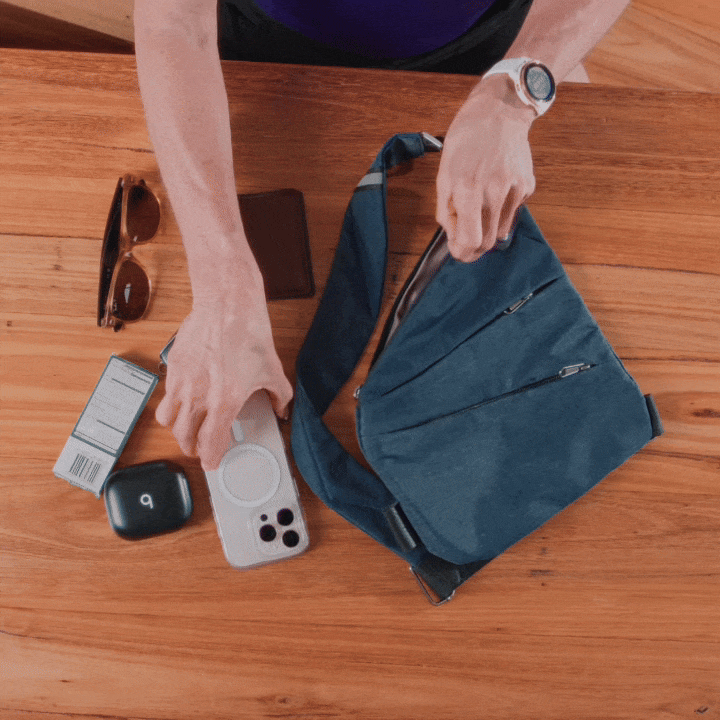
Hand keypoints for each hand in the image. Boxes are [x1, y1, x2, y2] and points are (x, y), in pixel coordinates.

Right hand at [156, 282, 292, 470]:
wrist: (227, 305)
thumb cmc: (249, 335)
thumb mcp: (273, 370)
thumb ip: (280, 396)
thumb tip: (281, 410)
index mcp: (225, 401)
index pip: (210, 443)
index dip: (210, 459)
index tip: (211, 463)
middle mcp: (199, 396)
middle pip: (184, 437)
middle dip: (191, 447)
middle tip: (198, 447)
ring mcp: (182, 382)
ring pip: (167, 420)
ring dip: (177, 428)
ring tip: (187, 426)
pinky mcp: (173, 367)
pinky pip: (165, 395)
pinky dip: (172, 403)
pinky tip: (184, 397)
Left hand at [436, 76, 536, 261]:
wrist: (498, 113)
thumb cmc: (465, 142)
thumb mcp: (444, 175)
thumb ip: (445, 210)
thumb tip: (452, 236)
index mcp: (468, 191)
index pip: (469, 241)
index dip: (462, 253)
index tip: (457, 252)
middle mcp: (493, 193)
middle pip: (487, 243)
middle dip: (474, 250)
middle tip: (465, 245)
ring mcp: (514, 190)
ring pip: (501, 232)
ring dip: (487, 231)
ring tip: (478, 213)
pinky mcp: (527, 186)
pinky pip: (512, 213)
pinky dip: (501, 212)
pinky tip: (495, 192)